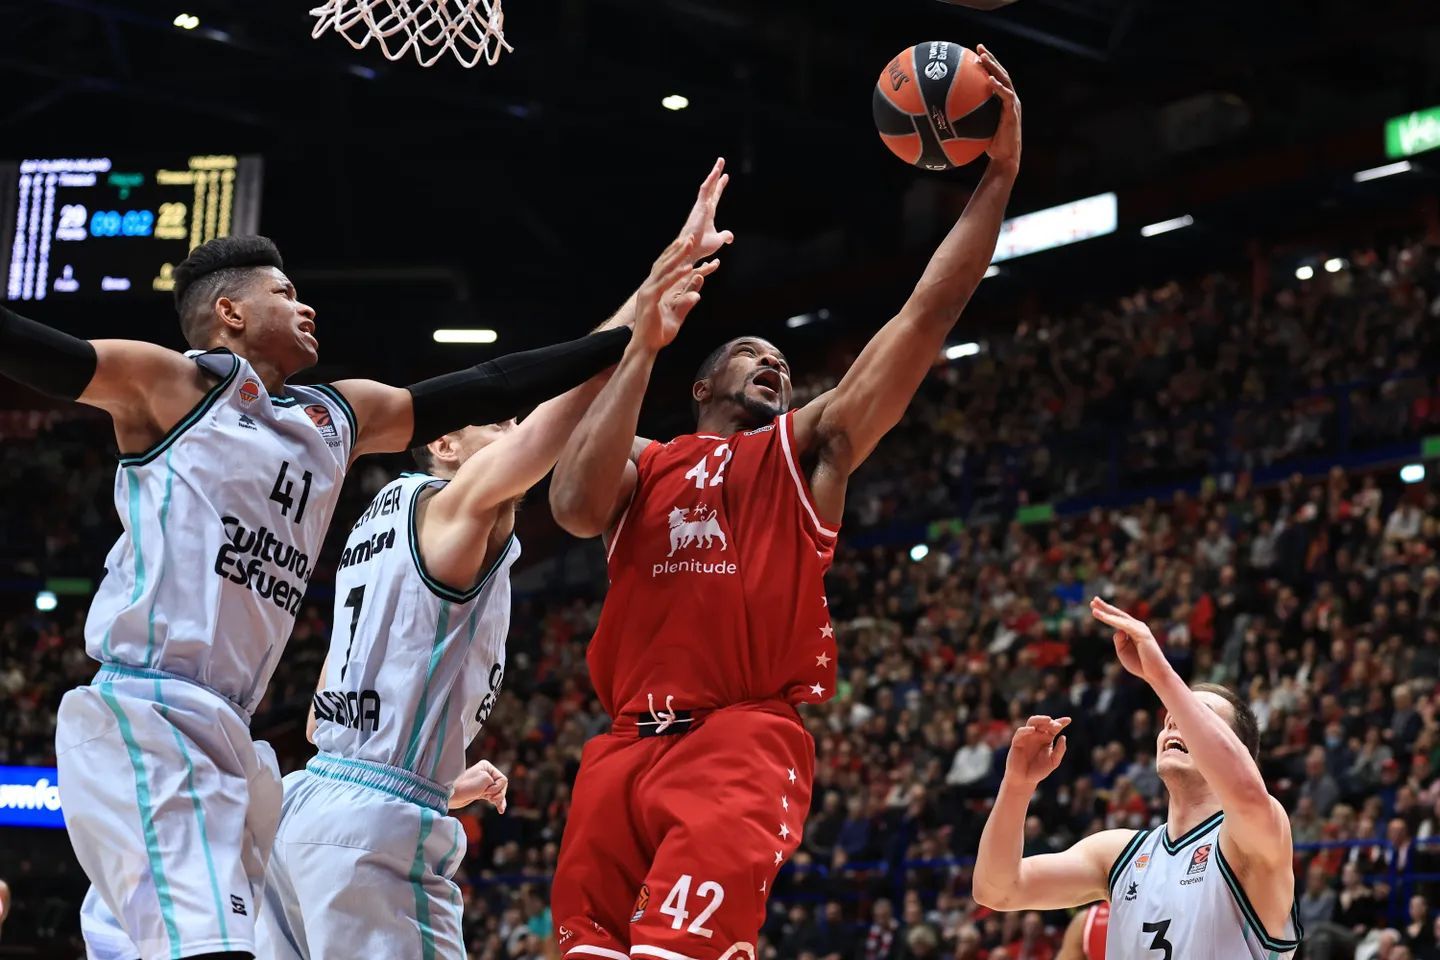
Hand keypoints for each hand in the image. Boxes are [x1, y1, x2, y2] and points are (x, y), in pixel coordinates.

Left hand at [451, 759, 507, 812]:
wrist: (451, 796)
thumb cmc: (466, 786)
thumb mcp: (485, 780)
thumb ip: (496, 785)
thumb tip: (498, 795)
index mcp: (487, 767)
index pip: (503, 779)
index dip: (496, 787)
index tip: (486, 790)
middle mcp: (487, 773)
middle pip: (502, 786)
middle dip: (498, 794)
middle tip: (488, 797)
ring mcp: (484, 784)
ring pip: (499, 793)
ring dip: (499, 800)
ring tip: (498, 807)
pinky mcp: (482, 793)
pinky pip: (494, 798)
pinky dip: (498, 803)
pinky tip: (500, 810)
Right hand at [633, 235, 720, 352]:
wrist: (645, 347)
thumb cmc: (659, 334)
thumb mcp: (678, 316)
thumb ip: (686, 303)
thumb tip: (697, 293)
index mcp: (655, 289)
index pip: (666, 268)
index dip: (676, 255)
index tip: (687, 243)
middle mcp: (650, 287)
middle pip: (665, 263)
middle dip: (678, 249)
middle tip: (691, 237)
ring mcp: (648, 292)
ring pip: (665, 269)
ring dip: (678, 256)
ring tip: (690, 244)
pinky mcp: (650, 299)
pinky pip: (666, 284)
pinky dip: (677, 275)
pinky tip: (689, 268)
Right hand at [678, 158, 734, 259]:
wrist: (692, 251)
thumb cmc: (701, 246)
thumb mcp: (718, 240)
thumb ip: (724, 236)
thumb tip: (730, 237)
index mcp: (708, 213)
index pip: (715, 196)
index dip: (720, 186)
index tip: (726, 176)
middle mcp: (704, 207)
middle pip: (712, 187)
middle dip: (717, 175)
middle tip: (721, 162)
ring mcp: (701, 206)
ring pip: (708, 185)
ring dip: (714, 173)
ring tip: (720, 161)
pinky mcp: (699, 206)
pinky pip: (705, 190)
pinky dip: (710, 180)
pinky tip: (716, 172)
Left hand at [977, 45, 1020, 168]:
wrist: (1004, 158)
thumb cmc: (988, 144)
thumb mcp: (976, 127)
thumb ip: (966, 116)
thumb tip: (942, 114)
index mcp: (1001, 99)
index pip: (995, 76)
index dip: (987, 64)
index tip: (974, 52)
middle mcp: (1009, 98)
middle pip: (1001, 72)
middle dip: (990, 58)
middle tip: (979, 47)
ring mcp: (1012, 104)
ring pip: (1004, 80)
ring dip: (994, 67)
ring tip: (983, 57)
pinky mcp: (1012, 112)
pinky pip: (1006, 96)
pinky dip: (999, 87)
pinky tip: (990, 81)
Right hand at [1004, 715, 1069, 785]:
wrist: (1025, 780)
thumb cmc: (1039, 771)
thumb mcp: (1053, 762)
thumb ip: (1059, 750)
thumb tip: (1063, 736)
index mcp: (1047, 739)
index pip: (1054, 728)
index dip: (1061, 722)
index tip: (1069, 720)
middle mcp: (1037, 735)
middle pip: (1043, 722)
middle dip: (1050, 721)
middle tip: (1057, 725)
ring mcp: (1027, 737)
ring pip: (1032, 722)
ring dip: (1039, 719)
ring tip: (1048, 720)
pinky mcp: (1017, 741)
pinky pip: (1020, 732)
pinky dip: (1026, 729)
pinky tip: (1032, 730)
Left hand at [1090, 596, 1169, 684]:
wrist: (1155, 674)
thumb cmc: (1140, 664)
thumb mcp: (1123, 651)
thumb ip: (1118, 640)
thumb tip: (1117, 630)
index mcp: (1132, 630)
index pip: (1117, 619)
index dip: (1105, 612)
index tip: (1093, 607)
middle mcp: (1137, 627)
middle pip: (1118, 614)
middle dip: (1105, 607)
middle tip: (1093, 600)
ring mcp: (1140, 629)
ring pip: (1120, 619)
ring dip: (1107, 613)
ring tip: (1094, 609)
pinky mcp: (1142, 634)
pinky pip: (1125, 626)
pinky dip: (1114, 621)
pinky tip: (1104, 617)